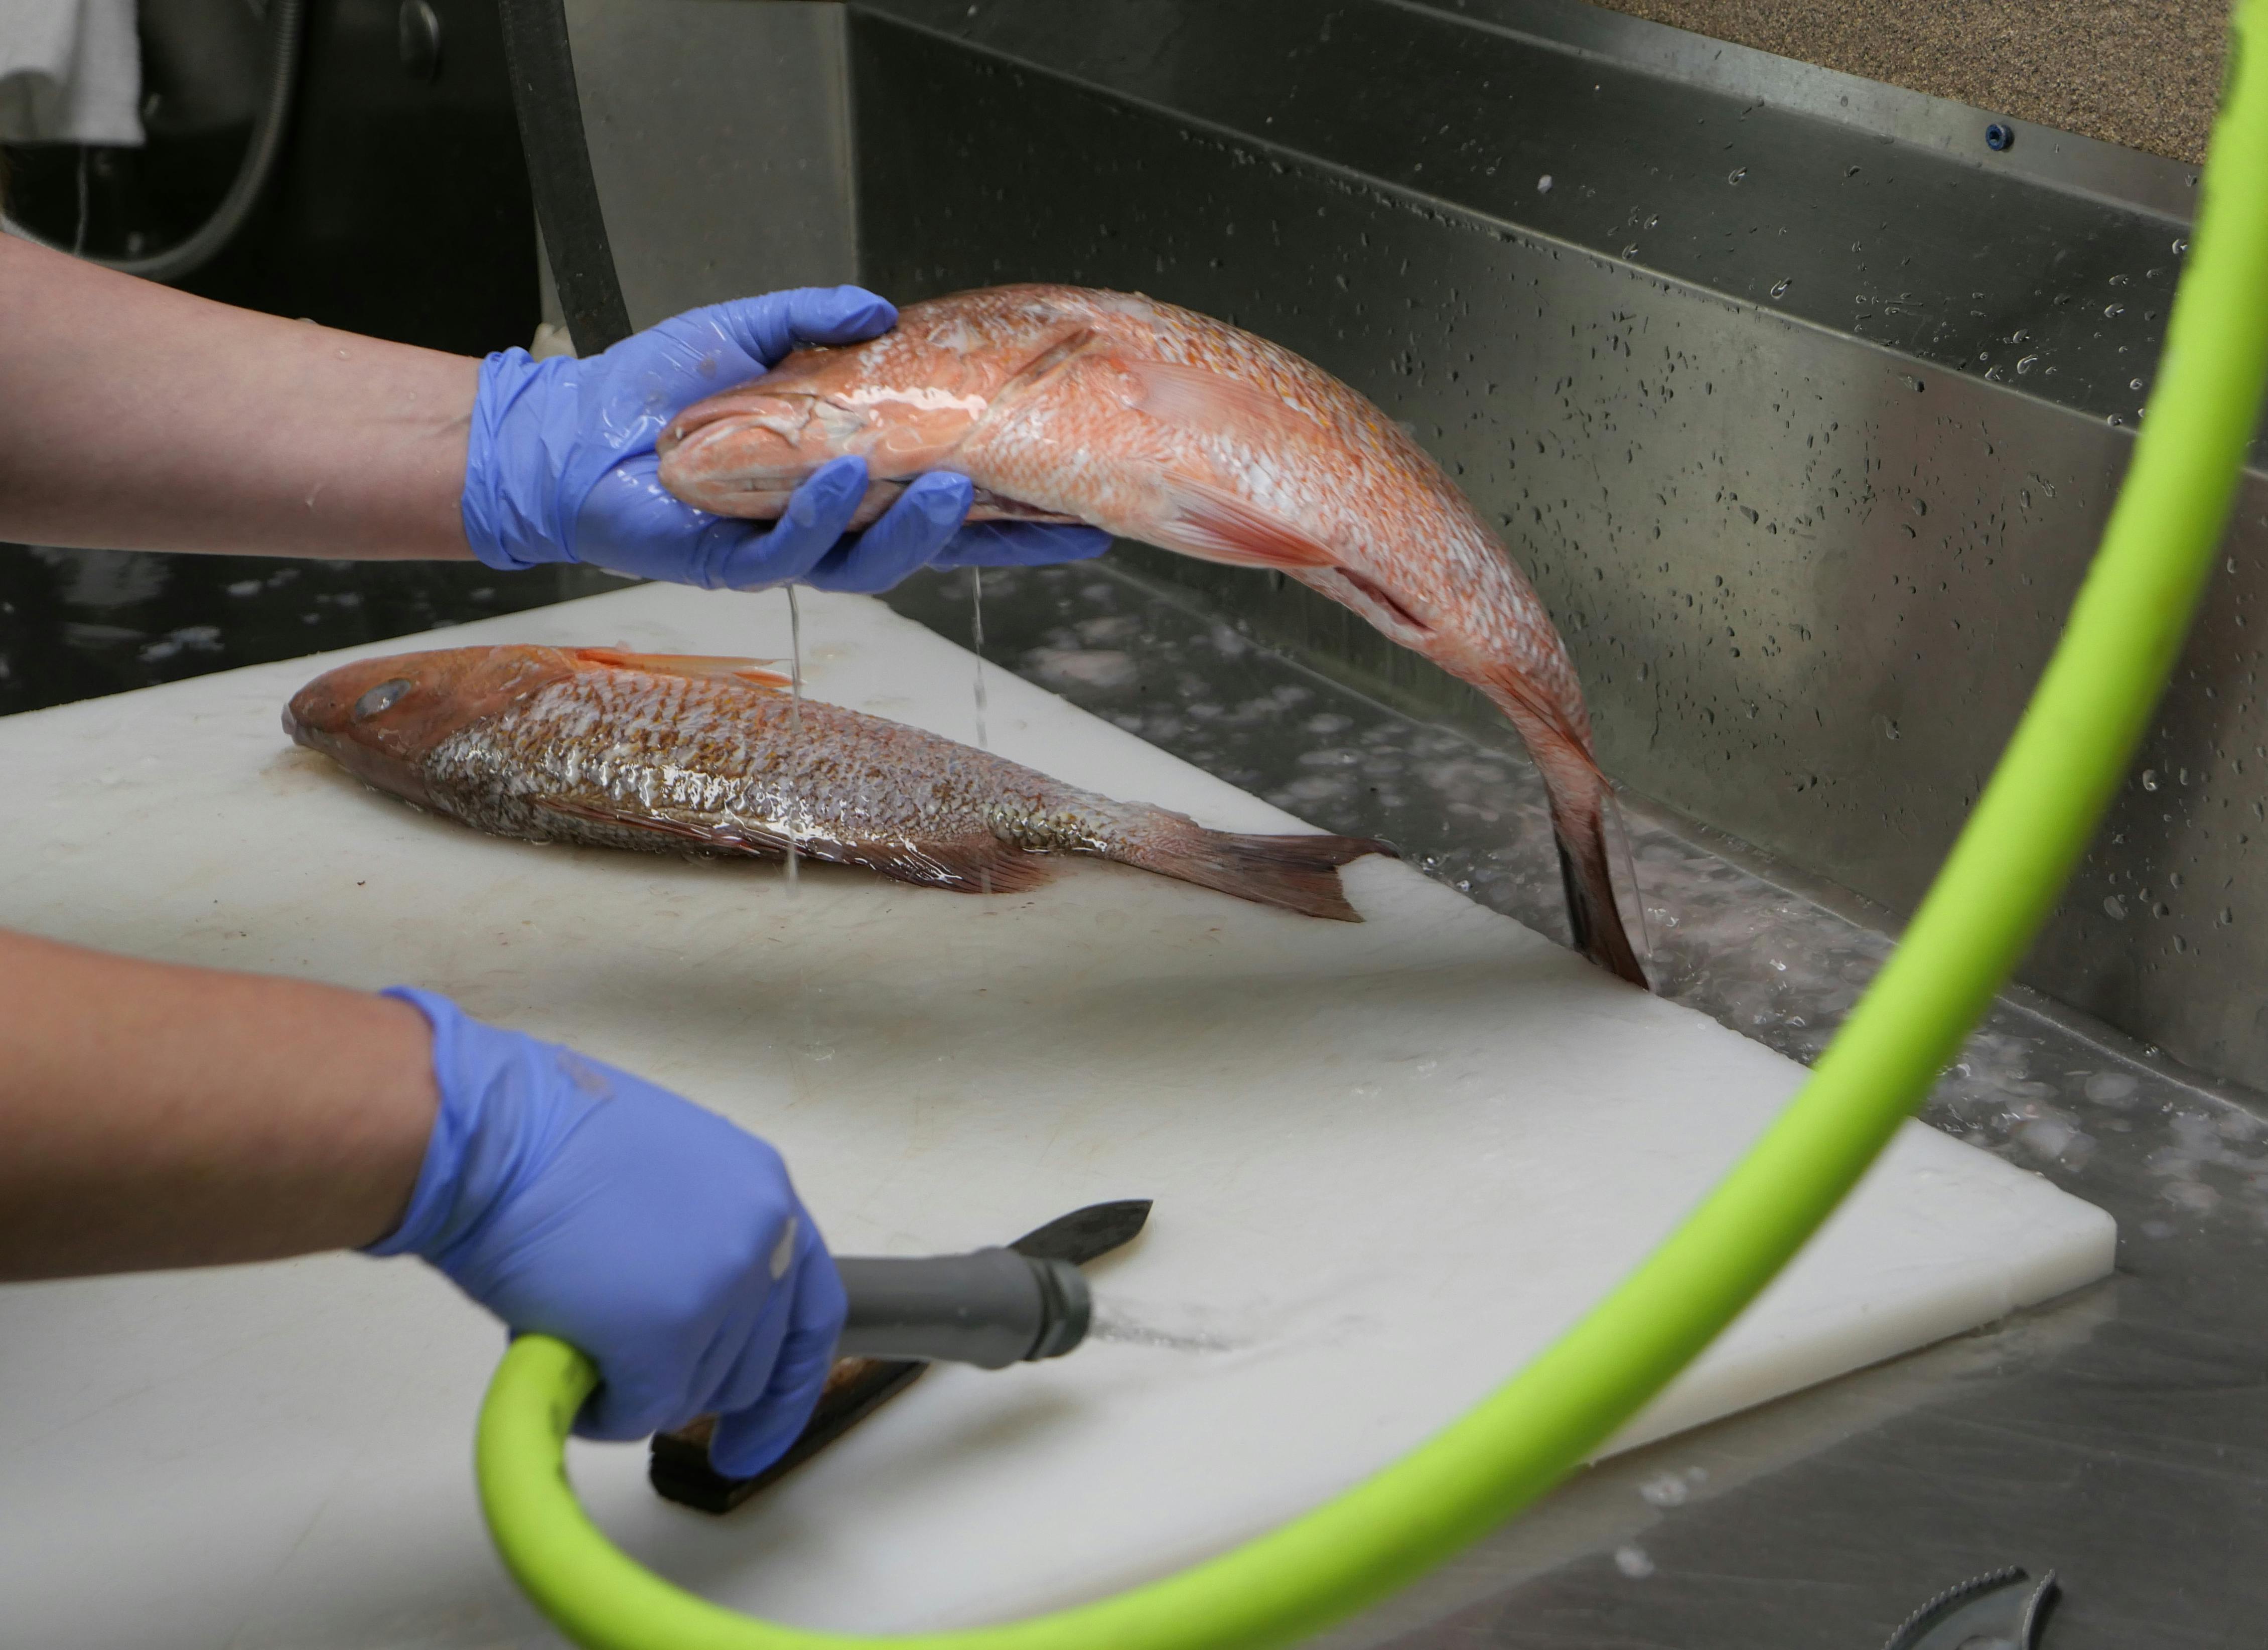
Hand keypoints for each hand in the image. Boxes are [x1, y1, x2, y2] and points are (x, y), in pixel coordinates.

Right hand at [369, 989, 843, 1475]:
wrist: (491, 1136)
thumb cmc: (550, 1145)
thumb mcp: (668, 1174)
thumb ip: (703, 1238)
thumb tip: (694, 1314)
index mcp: (766, 1194)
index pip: (812, 1315)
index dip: (786, 1388)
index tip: (754, 1442)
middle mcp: (761, 1242)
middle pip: (748, 1367)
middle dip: (687, 1383)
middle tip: (623, 1365)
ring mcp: (719, 1290)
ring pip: (692, 1395)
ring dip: (636, 1389)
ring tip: (579, 1330)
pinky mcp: (665, 1337)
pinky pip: (639, 1413)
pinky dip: (600, 1410)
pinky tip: (564, 1361)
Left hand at [459, 288, 1111, 590]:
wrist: (573, 429)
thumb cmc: (661, 389)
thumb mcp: (753, 333)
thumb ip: (819, 320)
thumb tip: (885, 309)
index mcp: (851, 481)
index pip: (949, 507)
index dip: (1016, 520)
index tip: (1085, 519)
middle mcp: (832, 527)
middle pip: (932, 550)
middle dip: (995, 537)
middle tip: (1053, 511)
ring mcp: (788, 553)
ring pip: (871, 561)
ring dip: (914, 528)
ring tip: (946, 487)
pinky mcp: (732, 566)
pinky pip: (790, 553)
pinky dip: (819, 516)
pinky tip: (840, 480)